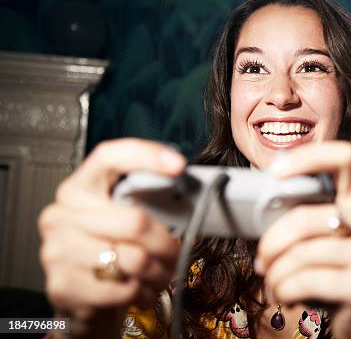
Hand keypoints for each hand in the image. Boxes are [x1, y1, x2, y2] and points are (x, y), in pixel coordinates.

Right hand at [38, 139, 183, 335]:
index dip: (145, 156)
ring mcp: (57, 249)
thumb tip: (186, 190)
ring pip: (135, 259)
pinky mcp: (63, 284)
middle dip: (166, 243)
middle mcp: (62, 213)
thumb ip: (145, 202)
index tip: (178, 165)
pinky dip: (142, 293)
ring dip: (158, 272)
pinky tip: (139, 290)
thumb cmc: (112, 251)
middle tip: (177, 253)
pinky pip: (124, 289)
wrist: (84, 300)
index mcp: (80, 187)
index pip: (109, 157)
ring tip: (160, 274)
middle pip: (135, 221)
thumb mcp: (125, 220)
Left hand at [255, 141, 350, 338]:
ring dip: (276, 273)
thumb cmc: (338, 272)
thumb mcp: (328, 239)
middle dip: (271, 242)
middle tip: (261, 259)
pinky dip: (284, 290)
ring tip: (274, 284)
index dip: (308, 157)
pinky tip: (285, 297)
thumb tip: (261, 205)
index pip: (346, 158)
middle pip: (307, 216)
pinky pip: (307, 280)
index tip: (275, 172)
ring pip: (302, 253)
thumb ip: (309, 216)